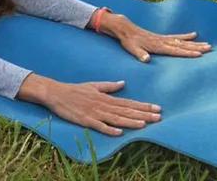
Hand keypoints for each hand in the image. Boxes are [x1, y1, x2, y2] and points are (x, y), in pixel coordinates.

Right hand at [17, 74, 160, 135]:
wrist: (56, 93)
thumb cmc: (75, 90)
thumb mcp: (94, 85)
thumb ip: (109, 86)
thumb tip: (124, 83)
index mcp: (106, 98)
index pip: (129, 103)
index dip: (144, 106)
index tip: (158, 108)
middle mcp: (103, 105)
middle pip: (126, 111)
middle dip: (143, 114)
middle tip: (159, 118)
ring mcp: (95, 113)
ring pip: (116, 119)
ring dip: (131, 122)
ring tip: (145, 124)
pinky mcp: (85, 120)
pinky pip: (99, 126)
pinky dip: (109, 129)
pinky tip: (119, 133)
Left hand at [97, 12, 211, 61]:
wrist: (125, 29)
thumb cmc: (128, 41)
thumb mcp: (132, 49)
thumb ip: (140, 54)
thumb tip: (146, 60)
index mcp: (158, 46)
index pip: (175, 50)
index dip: (187, 53)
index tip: (199, 54)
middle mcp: (163, 41)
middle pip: (183, 45)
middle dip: (197, 48)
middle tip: (210, 49)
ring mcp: (163, 38)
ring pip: (182, 41)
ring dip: (195, 43)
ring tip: (208, 44)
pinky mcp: (162, 37)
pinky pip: (176, 37)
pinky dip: (186, 36)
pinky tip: (194, 34)